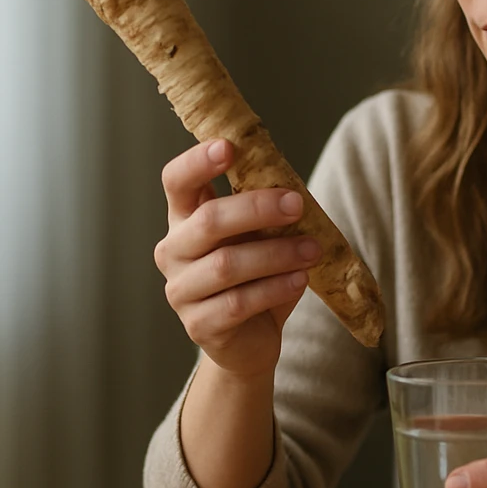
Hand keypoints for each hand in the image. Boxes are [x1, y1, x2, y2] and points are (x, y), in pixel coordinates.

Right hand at [154, 139, 321, 378]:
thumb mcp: (260, 237)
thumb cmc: (256, 277)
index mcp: (184, 219)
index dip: (197, 162)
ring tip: (313, 250)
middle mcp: (173, 251)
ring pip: (226, 265)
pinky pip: (238, 303)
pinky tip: (300, 280)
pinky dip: (275, 288)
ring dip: (277, 254)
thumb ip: (264, 212)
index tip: (228, 146)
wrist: (250, 341)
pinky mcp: (198, 325)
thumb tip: (292, 187)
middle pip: (208, 221)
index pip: (176, 181)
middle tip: (297, 204)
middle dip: (256, 208)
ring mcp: (181, 290)